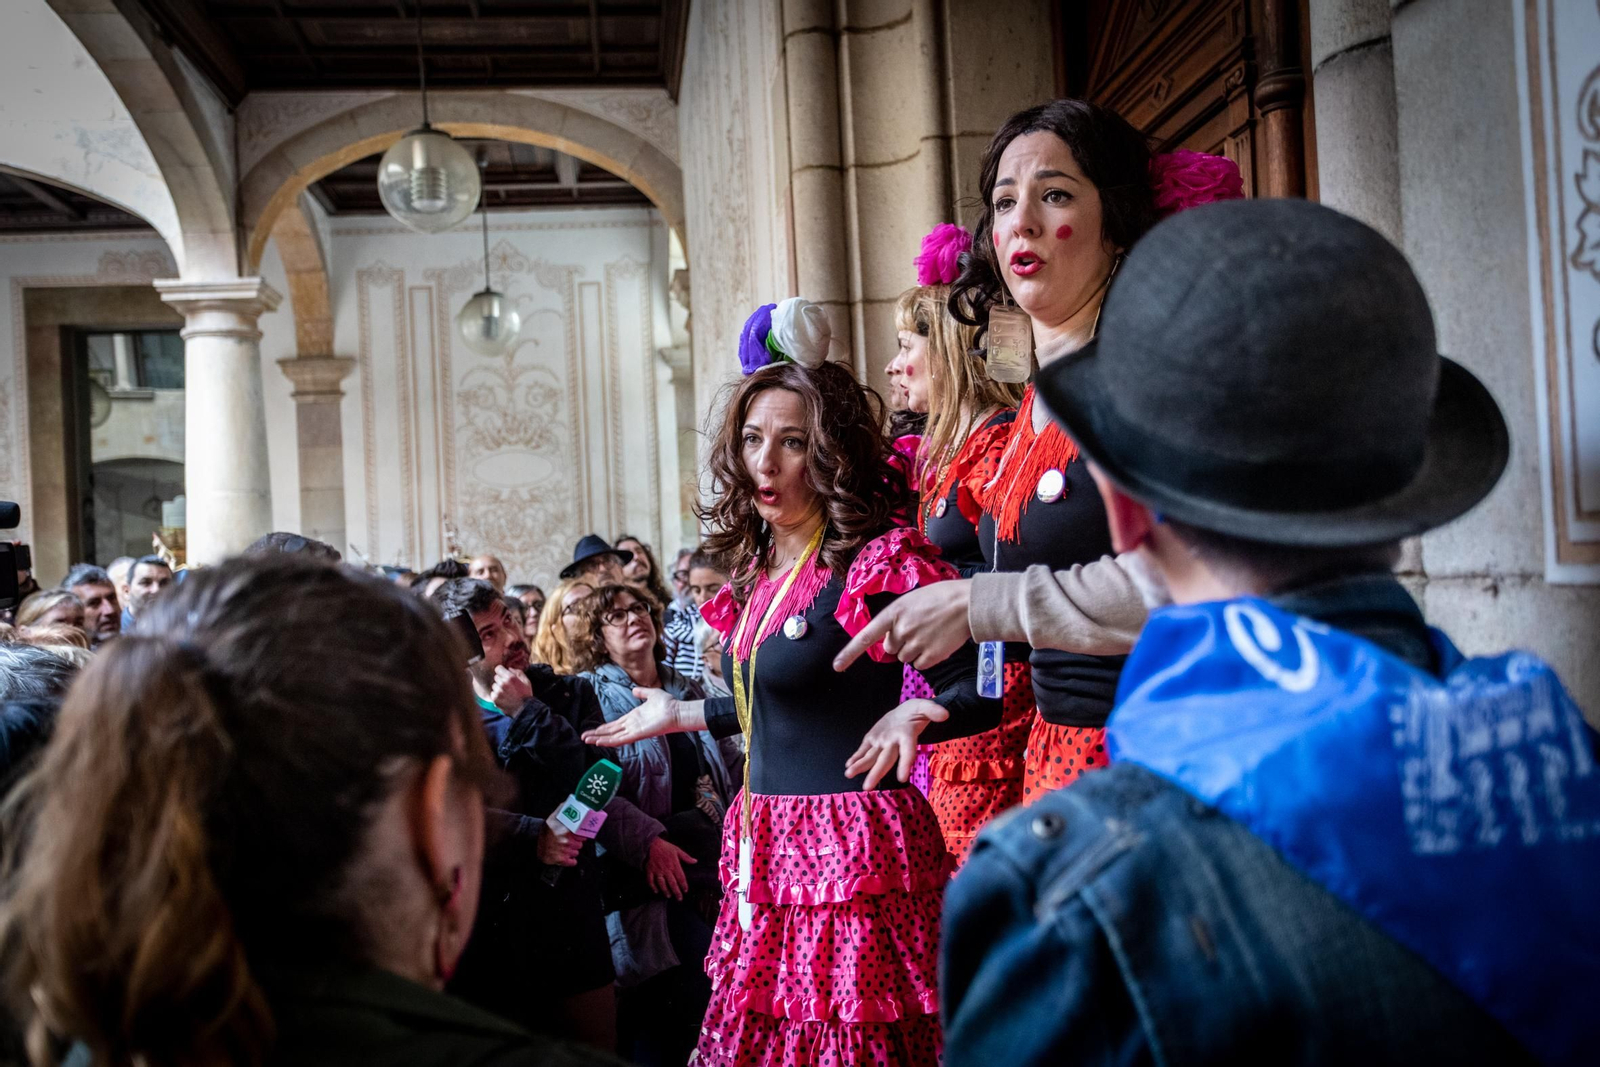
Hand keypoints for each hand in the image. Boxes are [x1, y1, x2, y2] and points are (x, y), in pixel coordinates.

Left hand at [488, 666, 532, 712]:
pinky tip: (504, 697)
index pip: (498, 668)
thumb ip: (518, 672)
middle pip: (496, 677)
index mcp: (510, 678)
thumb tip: (509, 669)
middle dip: (501, 680)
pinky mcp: (495, 699)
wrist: (524, 710)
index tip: (504, 674)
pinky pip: (492, 693)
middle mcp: (503, 684)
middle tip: (508, 686)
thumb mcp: (526, 681)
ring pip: (494, 685)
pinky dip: (497, 695)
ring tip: (506, 692)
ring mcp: (498, 691)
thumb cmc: (526, 695)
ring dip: (498, 688)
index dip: (501, 671)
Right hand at [539, 814, 582, 866]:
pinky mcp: (559, 859)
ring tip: (565, 848)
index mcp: (567, 830)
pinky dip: (571, 861)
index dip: (580, 836)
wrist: (534, 839)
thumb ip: (565, 811)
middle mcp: (566, 840)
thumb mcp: (555, 817)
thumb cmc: (546, 829)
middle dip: (575, 843)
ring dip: (572, 851)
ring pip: (576, 853)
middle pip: (580, 845)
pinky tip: (568, 857)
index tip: (578, 836)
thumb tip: (572, 805)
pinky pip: (572, 862)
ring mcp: (563, 850)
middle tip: (570, 842)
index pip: (582, 835)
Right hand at [582, 687, 680, 745]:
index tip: (592, 730)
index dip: (602, 728)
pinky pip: (620, 739)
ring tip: (587, 740)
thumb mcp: (651, 694)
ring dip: (599, 739)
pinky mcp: (637, 734)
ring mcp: (633, 731)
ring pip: (612, 737)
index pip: (614, 725)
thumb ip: (642, 692)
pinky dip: (609, 741)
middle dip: (596, 734)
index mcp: (632, 718)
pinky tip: (599, 742)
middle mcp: (631, 726)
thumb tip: (634, 690)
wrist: (677, 711)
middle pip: (610, 732)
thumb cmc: (667, 704)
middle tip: (583, 737)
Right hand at [645, 835, 696, 899]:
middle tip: (679, 898)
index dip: (684, 885)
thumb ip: (686, 857)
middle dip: (676, 892)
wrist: (651, 843)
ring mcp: (657, 871)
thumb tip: (695, 861)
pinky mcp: (650, 870)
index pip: (681, 877)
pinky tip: (656, 891)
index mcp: (674, 864)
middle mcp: (666, 869)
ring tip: (668, 896)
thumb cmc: (665, 847)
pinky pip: (650, 880)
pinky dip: (653, 886)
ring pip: (662, 883)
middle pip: (672, 883)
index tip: (686, 890)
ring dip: (665, 890)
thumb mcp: (677, 850)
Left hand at [832, 580, 972, 671]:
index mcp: (893, 613)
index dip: (850, 653)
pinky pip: (920, 665)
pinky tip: (937, 643)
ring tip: (930, 633)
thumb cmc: (940, 597)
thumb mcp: (911, 601)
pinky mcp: (931, 656)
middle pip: (890, 649)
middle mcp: (901, 630)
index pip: (866, 636)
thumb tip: (889, 641)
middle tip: (918, 629)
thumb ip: (897, 619)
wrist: (967, 603)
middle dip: (899, 642)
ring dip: (914, 650)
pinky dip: (927, 658)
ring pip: (905, 658)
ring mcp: (916, 644)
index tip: (837, 667)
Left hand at [844, 698, 948, 789]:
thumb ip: (933, 709)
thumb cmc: (917, 712)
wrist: (906, 714)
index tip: (902, 778)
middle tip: (867, 787)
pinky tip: (848, 765)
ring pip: (871, 757)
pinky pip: (864, 750)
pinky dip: (856, 757)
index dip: (905, 763)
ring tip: (848, 774)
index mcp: (908, 736)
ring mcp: (882, 742)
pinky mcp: (873, 738)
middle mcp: (894, 743)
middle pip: (885, 760)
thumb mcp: (925, 706)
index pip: (908, 751)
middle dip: (876, 773)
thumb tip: (945, 715)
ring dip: (860, 766)